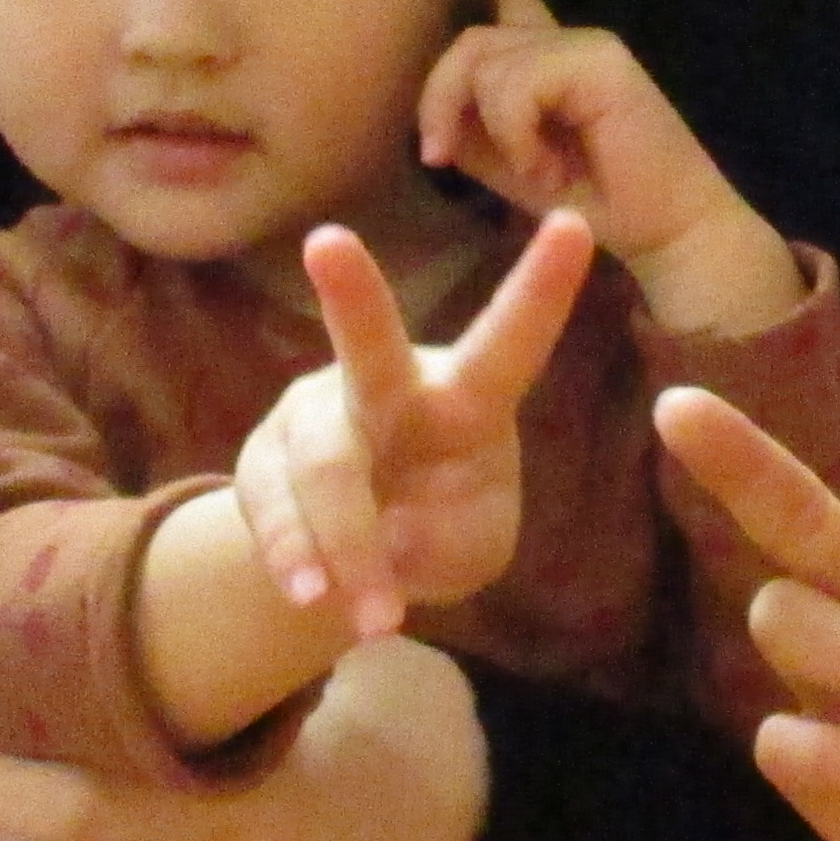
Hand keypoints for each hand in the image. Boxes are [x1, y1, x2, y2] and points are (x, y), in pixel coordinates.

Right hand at [232, 214, 595, 639]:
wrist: (358, 555)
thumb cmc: (442, 523)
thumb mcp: (472, 547)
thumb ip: (448, 544)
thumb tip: (385, 542)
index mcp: (468, 395)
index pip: (510, 340)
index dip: (542, 287)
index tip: (576, 223)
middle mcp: (389, 385)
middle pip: (369, 344)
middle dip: (353, 293)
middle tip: (328, 243)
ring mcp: (316, 414)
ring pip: (324, 468)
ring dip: (347, 546)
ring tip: (375, 617)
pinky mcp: (263, 457)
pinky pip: (273, 505)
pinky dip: (295, 556)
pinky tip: (312, 597)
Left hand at [420, 0, 797, 334]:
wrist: (668, 233)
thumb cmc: (594, 205)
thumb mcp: (510, 165)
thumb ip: (472, 129)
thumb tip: (432, 114)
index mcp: (545, 55)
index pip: (492, 7)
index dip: (457, 30)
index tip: (442, 98)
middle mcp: (564, 38)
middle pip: (470, 41)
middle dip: (439, 101)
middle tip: (441, 158)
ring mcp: (585, 44)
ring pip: (487, 62)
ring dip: (494, 129)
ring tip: (534, 172)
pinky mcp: (600, 62)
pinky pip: (517, 84)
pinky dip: (516, 134)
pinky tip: (546, 170)